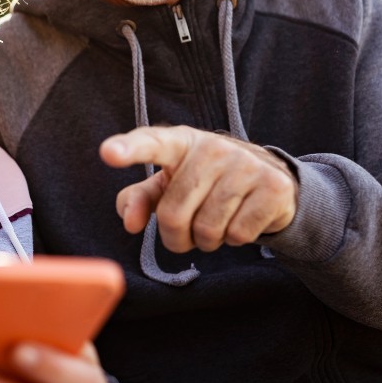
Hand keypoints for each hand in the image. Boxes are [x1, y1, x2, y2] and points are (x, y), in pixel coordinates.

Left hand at [100, 126, 297, 252]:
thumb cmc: (206, 182)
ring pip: (208, 230)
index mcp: (180, 141)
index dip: (129, 149)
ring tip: (218, 221)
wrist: (269, 179)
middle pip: (173, 215)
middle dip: (177, 236)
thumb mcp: (168, 186)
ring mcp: (245, 164)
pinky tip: (242, 219)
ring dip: (208, 240)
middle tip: (189, 228)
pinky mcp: (273, 186)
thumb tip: (129, 222)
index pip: (151, 143)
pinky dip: (236, 239)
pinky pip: (239, 235)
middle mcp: (213, 147)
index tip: (108, 153)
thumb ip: (139, 199)